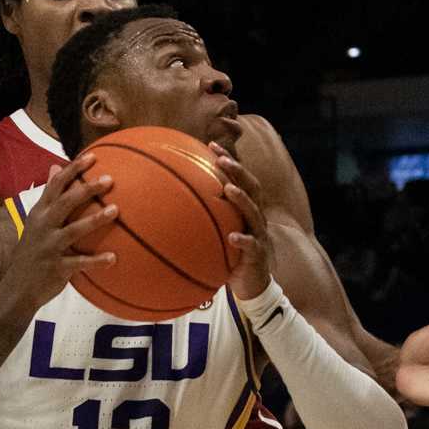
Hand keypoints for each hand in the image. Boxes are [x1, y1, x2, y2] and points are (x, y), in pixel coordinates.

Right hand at [0, 152, 116, 312]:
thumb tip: (55, 167)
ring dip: (95, 220)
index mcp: (39, 214)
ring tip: (116, 210)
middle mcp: (43, 227)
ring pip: (73, 230)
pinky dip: (96, 261)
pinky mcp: (56, 268)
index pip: (55, 185)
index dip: (73, 170)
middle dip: (87, 189)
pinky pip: (79, 263)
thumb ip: (48, 196)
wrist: (17, 288)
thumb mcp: (35, 221)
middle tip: (109, 180)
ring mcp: (49, 248)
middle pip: (65, 203)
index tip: (92, 157)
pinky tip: (113, 258)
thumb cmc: (32, 252)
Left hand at [217, 147, 273, 301]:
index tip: (211, 144)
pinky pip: (252, 245)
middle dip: (238, 171)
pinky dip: (243, 240)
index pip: (239, 178)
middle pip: (252, 187)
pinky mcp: (257, 255)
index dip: (228, 160)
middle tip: (222, 160)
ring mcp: (258, 235)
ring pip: (254, 212)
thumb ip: (204, 218)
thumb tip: (169, 205)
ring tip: (229, 190)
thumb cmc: (230, 256)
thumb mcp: (216, 234)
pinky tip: (233, 237)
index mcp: (246, 209)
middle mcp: (255, 217)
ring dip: (242, 199)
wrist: (251, 284)